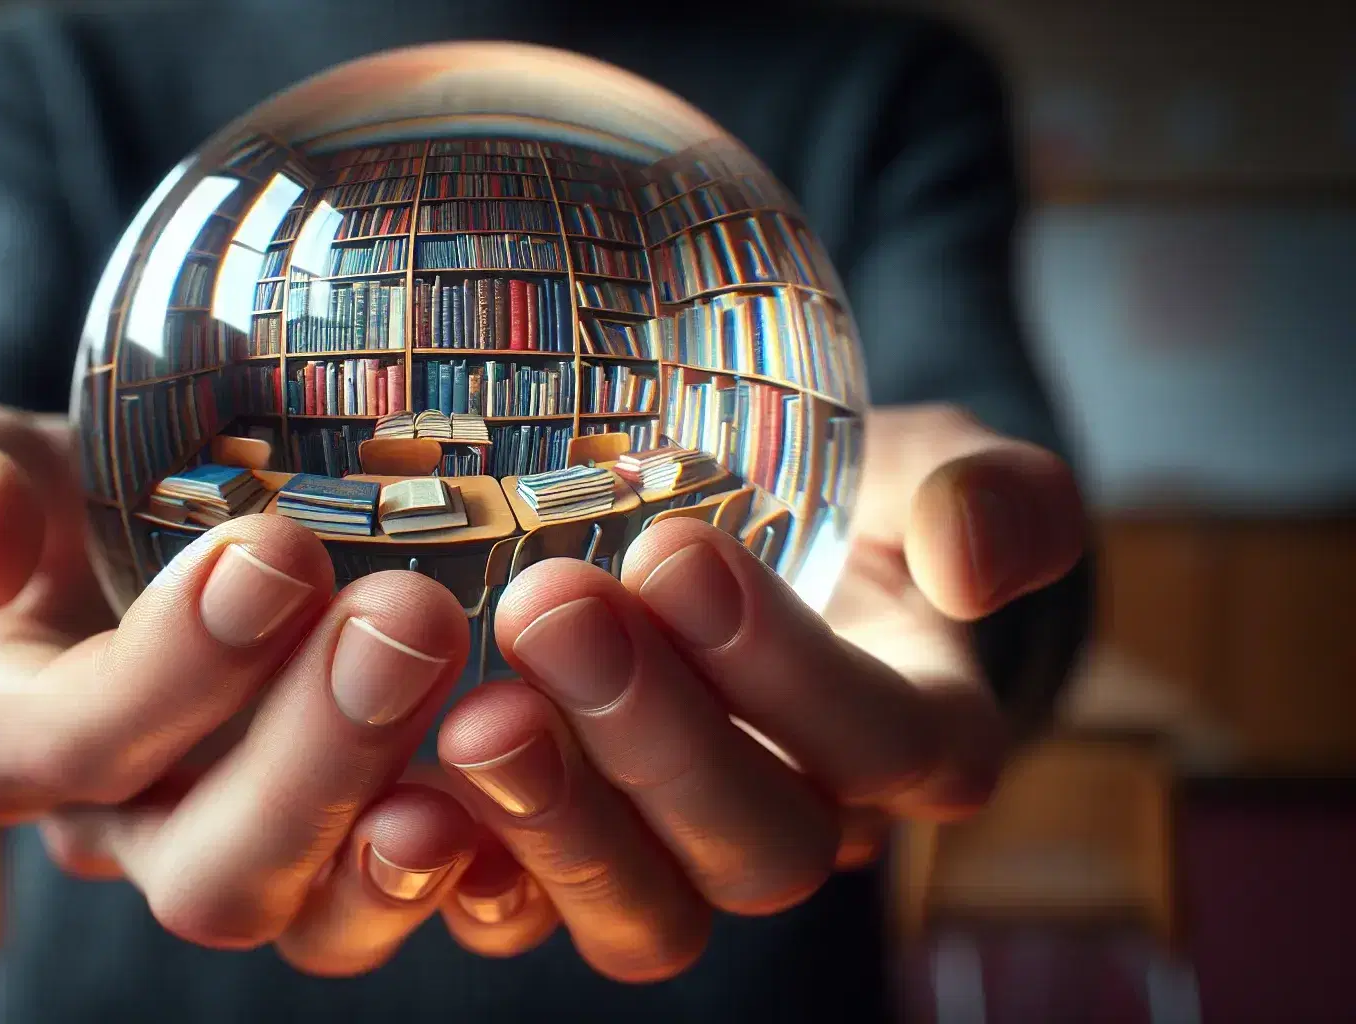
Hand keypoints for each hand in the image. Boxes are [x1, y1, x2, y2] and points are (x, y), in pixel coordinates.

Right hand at [0, 405, 481, 975]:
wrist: (155, 534)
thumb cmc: (67, 498)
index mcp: (18, 739)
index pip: (65, 747)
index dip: (169, 671)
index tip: (274, 552)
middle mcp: (134, 831)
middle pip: (209, 870)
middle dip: (313, 758)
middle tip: (408, 620)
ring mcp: (258, 858)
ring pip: (317, 919)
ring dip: (403, 837)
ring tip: (493, 723)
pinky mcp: (361, 860)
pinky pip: (421, 914)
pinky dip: (486, 876)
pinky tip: (544, 797)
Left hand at [432, 404, 1086, 980]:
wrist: (719, 525)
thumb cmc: (826, 494)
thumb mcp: (918, 461)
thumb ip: (984, 490)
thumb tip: (974, 563)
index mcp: (910, 732)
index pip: (888, 743)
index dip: (788, 669)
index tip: (676, 550)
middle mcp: (800, 823)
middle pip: (760, 845)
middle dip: (658, 736)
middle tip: (554, 609)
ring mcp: (674, 865)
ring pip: (648, 916)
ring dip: (562, 822)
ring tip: (480, 715)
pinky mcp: (557, 872)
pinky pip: (527, 923)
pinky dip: (467, 882)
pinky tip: (409, 810)